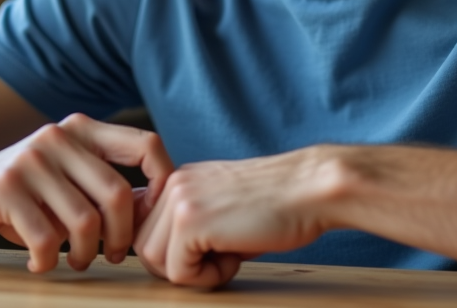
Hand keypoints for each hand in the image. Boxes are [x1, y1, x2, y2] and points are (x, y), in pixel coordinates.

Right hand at [0, 113, 172, 273]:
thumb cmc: (25, 192)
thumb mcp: (67, 174)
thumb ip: (104, 183)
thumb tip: (156, 210)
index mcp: (81, 129)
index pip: (145, 144)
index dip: (162, 180)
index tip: (155, 216)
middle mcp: (58, 137)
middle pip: (117, 194)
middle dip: (122, 236)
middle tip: (113, 256)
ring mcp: (30, 160)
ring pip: (84, 222)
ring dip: (85, 254)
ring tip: (76, 262)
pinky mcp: (4, 189)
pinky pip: (46, 238)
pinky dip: (48, 261)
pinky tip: (41, 263)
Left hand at [133, 146, 338, 286]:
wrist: (312, 189)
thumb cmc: (280, 204)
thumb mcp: (223, 208)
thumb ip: (192, 224)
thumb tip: (169, 258)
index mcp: (179, 179)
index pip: (145, 227)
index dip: (170, 253)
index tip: (201, 256)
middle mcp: (173, 184)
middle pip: (144, 246)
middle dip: (178, 266)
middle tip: (218, 260)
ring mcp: (180, 200)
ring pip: (153, 261)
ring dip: (191, 273)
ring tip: (228, 258)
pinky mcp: (191, 220)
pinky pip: (178, 272)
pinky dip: (207, 278)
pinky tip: (236, 258)